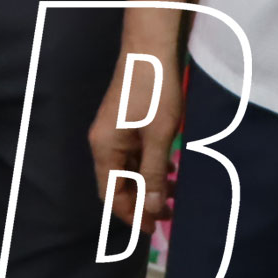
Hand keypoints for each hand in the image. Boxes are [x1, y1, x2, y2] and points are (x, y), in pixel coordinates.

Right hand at [88, 41, 184, 244]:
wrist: (150, 48)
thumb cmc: (154, 91)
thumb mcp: (159, 137)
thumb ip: (153, 174)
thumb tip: (151, 208)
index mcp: (104, 148)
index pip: (112, 195)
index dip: (131, 215)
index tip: (153, 229)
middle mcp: (103, 142)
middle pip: (118, 184)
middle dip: (141, 201)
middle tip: (168, 213)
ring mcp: (113, 131)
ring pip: (127, 168)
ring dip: (148, 182)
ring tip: (174, 191)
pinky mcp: (124, 121)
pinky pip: (133, 152)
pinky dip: (149, 164)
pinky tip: (170, 165)